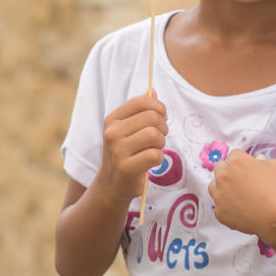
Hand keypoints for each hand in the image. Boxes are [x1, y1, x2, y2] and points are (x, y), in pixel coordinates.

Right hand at [95, 91, 167, 205]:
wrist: (112, 185)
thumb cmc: (125, 153)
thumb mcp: (128, 129)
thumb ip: (140, 110)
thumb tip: (153, 90)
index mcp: (112, 119)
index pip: (142, 101)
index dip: (158, 107)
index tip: (161, 117)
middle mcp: (112, 132)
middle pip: (152, 117)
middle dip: (162, 127)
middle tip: (158, 138)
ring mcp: (117, 150)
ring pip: (154, 135)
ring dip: (161, 143)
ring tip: (154, 149)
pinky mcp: (126, 167)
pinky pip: (155, 155)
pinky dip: (159, 158)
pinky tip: (151, 162)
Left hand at [208, 150, 275, 238]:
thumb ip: (264, 160)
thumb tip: (258, 161)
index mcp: (236, 161)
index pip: (234, 154)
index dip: (243, 160)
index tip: (249, 168)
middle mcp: (223, 176)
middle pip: (220, 168)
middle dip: (229, 171)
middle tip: (242, 180)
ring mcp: (219, 196)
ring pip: (214, 186)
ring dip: (223, 187)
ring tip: (237, 195)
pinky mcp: (219, 213)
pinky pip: (219, 206)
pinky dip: (227, 207)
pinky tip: (240, 209)